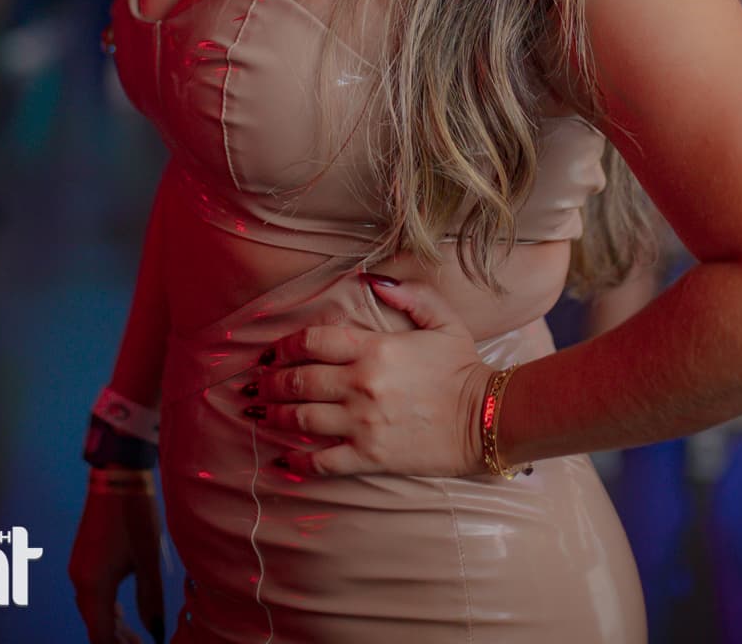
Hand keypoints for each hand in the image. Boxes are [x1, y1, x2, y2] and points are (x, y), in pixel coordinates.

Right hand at [69, 474, 164, 643]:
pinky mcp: (83, 558)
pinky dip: (105, 609)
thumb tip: (155, 631)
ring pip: (92, 611)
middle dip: (116, 640)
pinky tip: (120, 613)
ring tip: (135, 635)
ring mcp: (79, 568)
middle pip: (95, 626)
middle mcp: (80, 580)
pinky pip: (91, 595)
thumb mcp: (148, 558)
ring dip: (112, 626)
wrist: (117, 477)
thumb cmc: (135, 515)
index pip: (101, 636)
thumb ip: (150, 598)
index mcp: (94, 585)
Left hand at [251, 276, 493, 478]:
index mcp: (374, 348)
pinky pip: (321, 461)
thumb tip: (372, 279)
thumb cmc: (463, 367)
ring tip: (259, 414)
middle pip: (299, 380)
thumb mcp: (442, 319)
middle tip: (255, 384)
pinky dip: (297, 461)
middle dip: (271, 381)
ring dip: (274, 415)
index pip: (314, 341)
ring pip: (301, 419)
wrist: (486, 420)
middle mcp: (360, 384)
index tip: (274, 350)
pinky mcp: (368, 458)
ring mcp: (361, 424)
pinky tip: (281, 459)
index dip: (287, 345)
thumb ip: (408, 294)